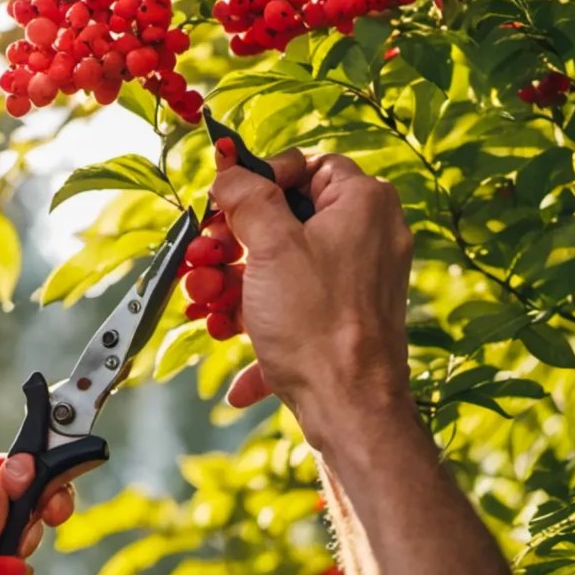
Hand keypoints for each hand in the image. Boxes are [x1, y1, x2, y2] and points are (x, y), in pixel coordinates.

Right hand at [210, 148, 414, 447]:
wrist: (349, 409)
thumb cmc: (317, 324)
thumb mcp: (271, 246)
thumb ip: (248, 197)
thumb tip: (230, 170)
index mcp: (363, 204)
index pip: (308, 166)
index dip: (261, 179)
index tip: (225, 202)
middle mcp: (369, 236)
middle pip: (287, 220)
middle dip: (234, 244)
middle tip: (206, 257)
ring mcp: (357, 281)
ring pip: (283, 267)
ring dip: (236, 287)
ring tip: (208, 306)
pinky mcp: (345, 318)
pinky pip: (294, 306)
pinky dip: (260, 320)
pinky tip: (232, 339)